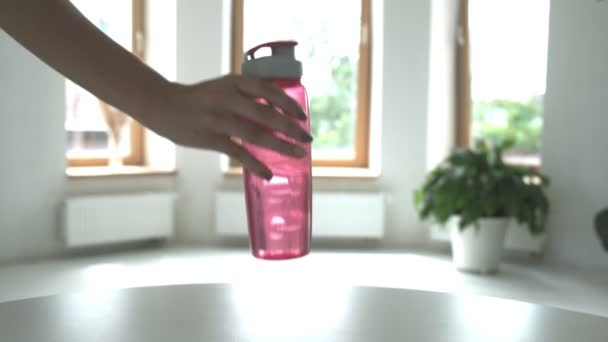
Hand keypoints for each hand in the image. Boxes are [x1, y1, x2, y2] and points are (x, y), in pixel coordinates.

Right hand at [142, 75, 311, 179]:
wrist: (165, 105)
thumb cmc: (201, 98)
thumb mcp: (225, 87)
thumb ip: (248, 98)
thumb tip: (279, 113)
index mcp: (233, 82)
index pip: (267, 90)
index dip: (287, 103)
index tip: (303, 116)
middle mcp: (227, 98)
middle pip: (265, 114)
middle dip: (290, 128)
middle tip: (307, 139)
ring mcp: (217, 118)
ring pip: (254, 134)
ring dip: (279, 146)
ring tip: (298, 155)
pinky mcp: (209, 138)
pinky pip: (237, 153)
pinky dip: (254, 164)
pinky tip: (268, 174)